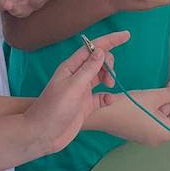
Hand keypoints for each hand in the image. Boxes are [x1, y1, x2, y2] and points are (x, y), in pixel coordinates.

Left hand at [25, 32, 126, 154]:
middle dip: (109, 64)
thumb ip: (88, 69)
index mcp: (71, 67)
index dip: (110, 41)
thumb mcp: (73, 87)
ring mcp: (81, 91)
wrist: (43, 135)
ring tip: (110, 86)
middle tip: (110, 78)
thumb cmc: (53, 109)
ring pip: (101, 76)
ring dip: (109, 78)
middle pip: (99, 61)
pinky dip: (108, 97)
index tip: (126, 35)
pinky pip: (101, 96)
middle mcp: (77, 77)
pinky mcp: (85, 106)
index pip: (92, 48)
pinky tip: (109, 100)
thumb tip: (101, 50)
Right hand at [100, 81, 169, 144]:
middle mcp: (158, 137)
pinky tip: (158, 92)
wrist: (98, 113)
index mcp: (164, 133)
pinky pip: (157, 118)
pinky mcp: (140, 129)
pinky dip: (161, 105)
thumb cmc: (125, 106)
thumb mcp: (152, 96)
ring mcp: (148, 134)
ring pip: (167, 118)